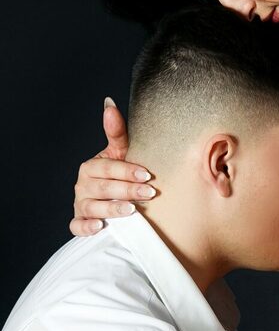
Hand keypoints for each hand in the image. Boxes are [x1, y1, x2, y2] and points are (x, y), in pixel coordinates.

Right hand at [69, 98, 155, 236]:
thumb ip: (117, 132)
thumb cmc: (121, 174)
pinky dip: (86, 227)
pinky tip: (101, 226)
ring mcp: (81, 204)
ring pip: (92, 207)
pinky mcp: (80, 222)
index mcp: (91, 166)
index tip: (147, 174)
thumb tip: (109, 102)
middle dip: (127, 190)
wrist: (117, 199)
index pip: (108, 167)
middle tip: (150, 193)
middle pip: (102, 187)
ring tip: (131, 210)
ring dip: (111, 208)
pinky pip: (77, 226)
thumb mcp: (121, 153)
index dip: (127, 170)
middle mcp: (83, 185)